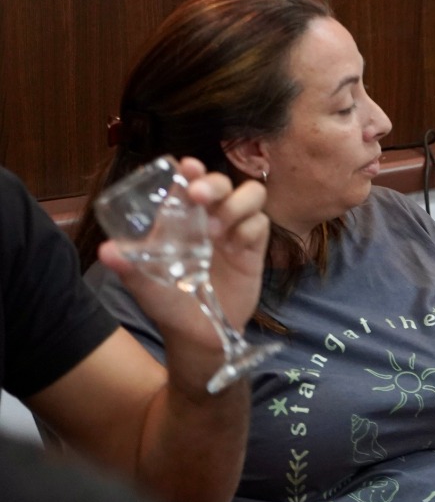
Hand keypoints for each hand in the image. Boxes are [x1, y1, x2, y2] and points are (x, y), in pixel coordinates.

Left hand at [99, 159, 268, 363]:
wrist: (198, 335)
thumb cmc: (168, 303)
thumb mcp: (144, 285)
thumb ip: (128, 267)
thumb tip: (106, 249)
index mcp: (184, 219)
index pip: (191, 183)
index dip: (193, 170)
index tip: (187, 165)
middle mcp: (212, 218)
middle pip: (224, 183)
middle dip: (214, 183)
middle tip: (199, 196)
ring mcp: (236, 231)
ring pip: (251, 195)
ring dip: (236, 204)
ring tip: (217, 228)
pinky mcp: (255, 248)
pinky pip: (260, 224)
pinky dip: (249, 228)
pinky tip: (236, 246)